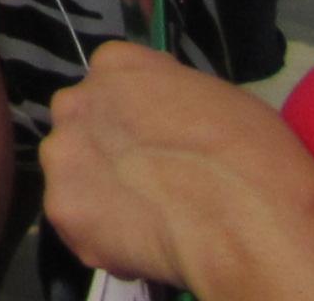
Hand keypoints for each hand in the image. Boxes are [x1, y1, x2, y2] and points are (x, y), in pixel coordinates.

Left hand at [41, 41, 313, 296]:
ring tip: (149, 221)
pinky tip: (147, 248)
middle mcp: (76, 101)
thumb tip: (165, 120)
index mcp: (116, 65)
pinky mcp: (63, 209)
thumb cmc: (250, 153)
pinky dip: (107, 242)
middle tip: (150, 183)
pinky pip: (82, 228)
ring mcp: (63, 155)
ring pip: (74, 177)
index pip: (111, 83)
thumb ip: (172, 99)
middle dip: (108, 153)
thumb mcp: (218, 98)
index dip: (137, 117)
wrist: (244, 218)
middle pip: (83, 127)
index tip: (161, 142)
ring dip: (101, 196)